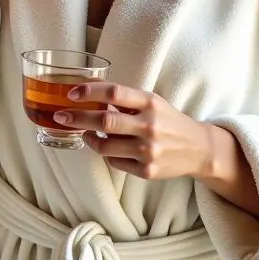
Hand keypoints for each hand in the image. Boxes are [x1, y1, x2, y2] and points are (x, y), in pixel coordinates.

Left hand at [54, 83, 212, 180]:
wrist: (198, 149)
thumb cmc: (167, 120)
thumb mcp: (150, 101)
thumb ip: (122, 97)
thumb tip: (85, 88)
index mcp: (149, 102)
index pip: (114, 93)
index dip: (89, 91)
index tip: (71, 93)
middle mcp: (150, 125)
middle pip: (105, 121)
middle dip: (77, 118)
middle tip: (60, 116)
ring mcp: (149, 150)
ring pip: (105, 146)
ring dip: (89, 139)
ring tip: (85, 132)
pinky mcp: (147, 171)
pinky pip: (114, 162)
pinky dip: (106, 154)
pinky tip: (107, 147)